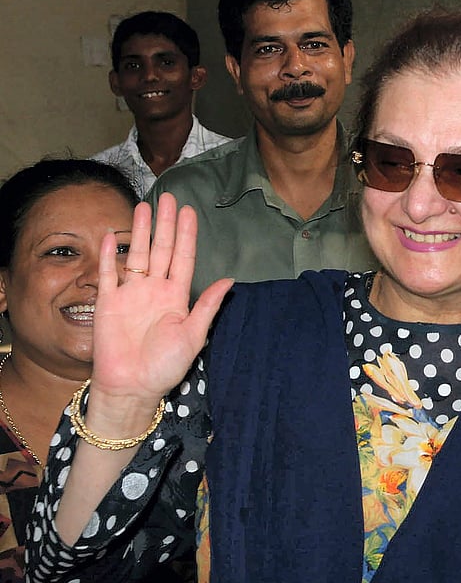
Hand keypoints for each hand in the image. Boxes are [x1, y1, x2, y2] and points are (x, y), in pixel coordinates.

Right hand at [89, 193, 231, 418]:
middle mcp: (154, 290)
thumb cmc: (166, 366)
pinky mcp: (108, 303)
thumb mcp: (193, 335)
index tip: (190, 212)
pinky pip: (108, 274)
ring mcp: (130, 294)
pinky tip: (111, 235)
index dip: (186, 235)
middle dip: (165, 224)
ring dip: (140, 231)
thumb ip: (208, 306)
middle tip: (169, 197)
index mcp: (177, 296)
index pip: (183, 258)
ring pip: (136, 255)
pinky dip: (109, 255)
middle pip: (160, 249)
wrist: (131, 387)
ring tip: (144, 207)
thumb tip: (229, 281)